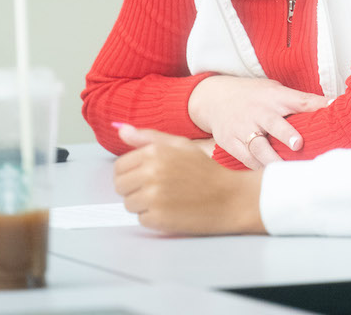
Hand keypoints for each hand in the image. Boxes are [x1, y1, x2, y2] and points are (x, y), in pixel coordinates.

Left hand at [113, 126, 265, 234]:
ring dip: (144, 205)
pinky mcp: (158, 218)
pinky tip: (173, 210)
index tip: (147, 177)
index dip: (131, 173)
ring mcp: (153, 196)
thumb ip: (148, 137)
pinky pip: (141, 220)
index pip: (119, 167)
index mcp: (154, 152)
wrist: (231, 197)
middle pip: (120, 187)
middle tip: (159, 189)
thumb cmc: (206, 170)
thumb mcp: (181, 145)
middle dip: (135, 189)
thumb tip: (121, 130)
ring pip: (129, 204)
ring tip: (168, 199)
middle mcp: (151, 172)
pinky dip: (154, 218)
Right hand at [188, 76, 327, 168]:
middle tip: (297, 144)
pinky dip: (259, 168)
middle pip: (274, 124)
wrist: (215, 99)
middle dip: (286, 134)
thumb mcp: (274, 91)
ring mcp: (244, 128)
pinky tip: (271, 177)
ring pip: (259, 148)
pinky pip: (247, 159)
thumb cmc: (254, 97)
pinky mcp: (232, 143)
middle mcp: (259, 112)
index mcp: (275, 97)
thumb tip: (332, 109)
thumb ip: (297, 101)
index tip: (332, 108)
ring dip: (272, 160)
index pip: (299, 100)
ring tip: (285, 172)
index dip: (316, 104)